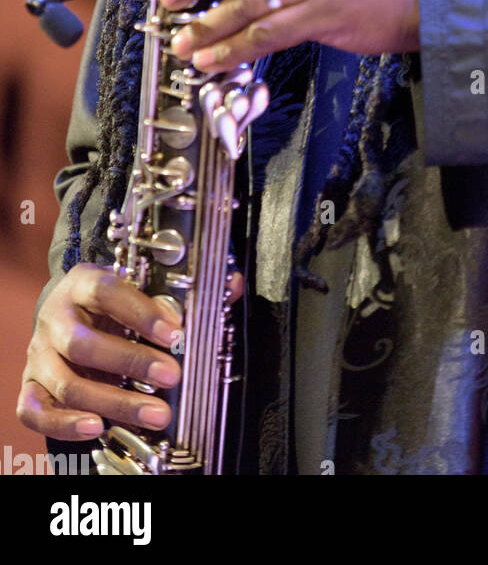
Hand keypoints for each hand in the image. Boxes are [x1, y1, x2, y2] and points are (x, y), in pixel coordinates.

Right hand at [18, 265, 242, 441]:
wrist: (68, 313)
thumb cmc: (114, 303)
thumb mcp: (142, 287)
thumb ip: (185, 290)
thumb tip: (232, 285)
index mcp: (83, 283)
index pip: (108, 292)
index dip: (142, 312)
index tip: (177, 333)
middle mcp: (55, 318)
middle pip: (83, 344)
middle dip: (131, 363)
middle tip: (173, 377)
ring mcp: (39, 355)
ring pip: (67, 383)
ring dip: (114, 402)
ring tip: (157, 415)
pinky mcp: (30, 387)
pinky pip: (36, 411)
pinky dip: (65, 423)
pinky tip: (98, 427)